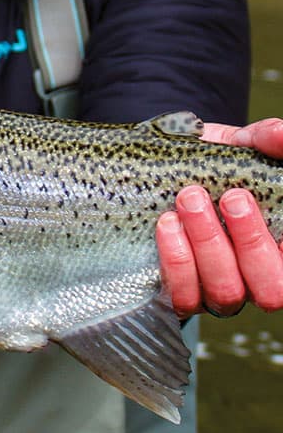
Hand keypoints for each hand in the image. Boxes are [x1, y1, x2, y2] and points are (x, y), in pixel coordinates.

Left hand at [157, 117, 282, 315]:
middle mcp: (257, 279)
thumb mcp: (242, 146)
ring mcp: (220, 291)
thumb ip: (267, 140)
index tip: (251, 197)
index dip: (280, 245)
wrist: (162, 174)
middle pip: (271, 289)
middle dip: (250, 241)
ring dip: (208, 246)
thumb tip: (281, 134)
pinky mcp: (181, 296)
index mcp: (281, 249)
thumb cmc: (214, 165)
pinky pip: (184, 298)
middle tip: (230, 197)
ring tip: (188, 202)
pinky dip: (176, 263)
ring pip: (227, 294)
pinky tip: (166, 225)